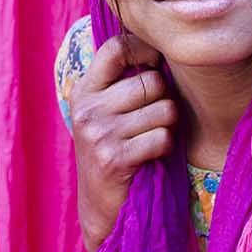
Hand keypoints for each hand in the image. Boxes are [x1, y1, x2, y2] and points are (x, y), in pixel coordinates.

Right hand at [63, 33, 178, 251]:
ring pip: (163, 109)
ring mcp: (100, 134)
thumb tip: (159, 45)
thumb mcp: (104, 113)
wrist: (100, 207)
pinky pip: (162, 137)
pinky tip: (151, 156)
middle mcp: (88, 109)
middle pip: (150, 81)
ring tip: (150, 138)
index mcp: (84, 92)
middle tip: (153, 119)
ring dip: (167, 126)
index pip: (115, 47)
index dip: (144, 49)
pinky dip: (164, 147)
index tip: (155, 63)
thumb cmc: (112, 152)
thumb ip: (121, 82)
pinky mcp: (115, 158)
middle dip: (164, 99)